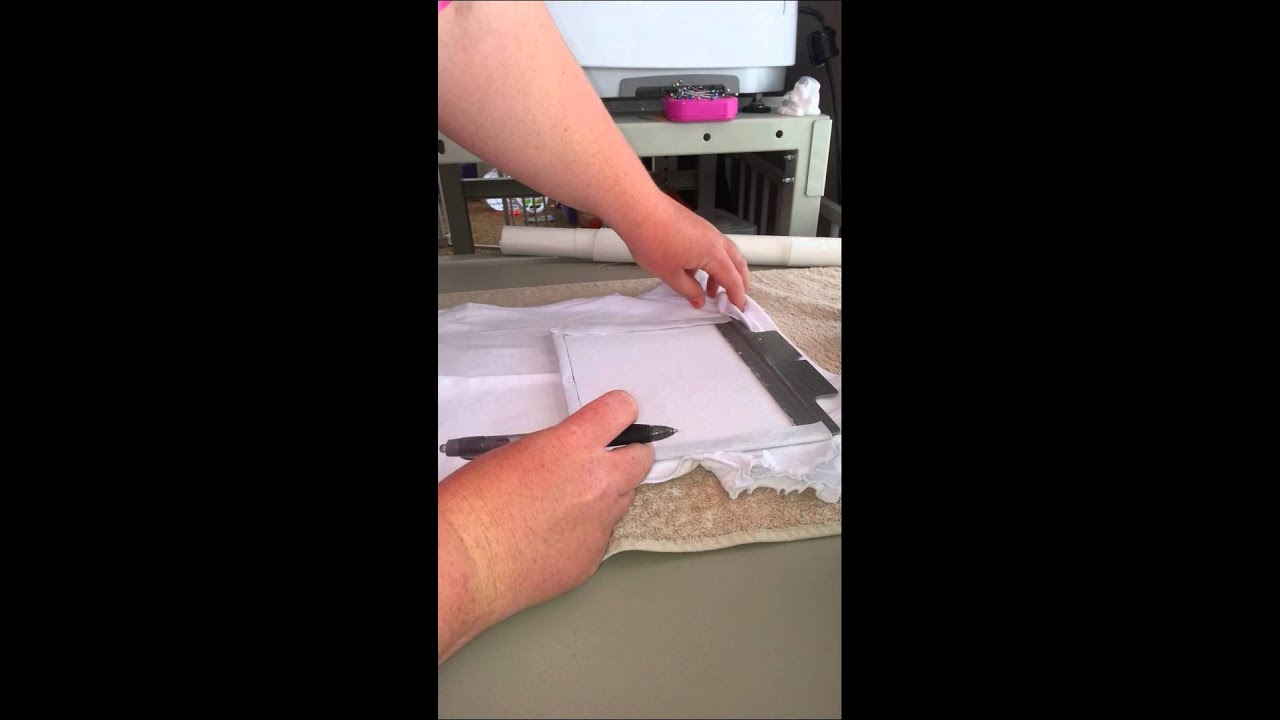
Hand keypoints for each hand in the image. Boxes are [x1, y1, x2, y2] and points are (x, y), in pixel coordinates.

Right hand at [437, 390, 653, 662]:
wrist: (465, 563)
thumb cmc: (474, 504)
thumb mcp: (514, 453)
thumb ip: (555, 451)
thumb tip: (568, 459)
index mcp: (574, 446)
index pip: (622, 410)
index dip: (618, 412)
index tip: (611, 418)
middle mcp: (598, 482)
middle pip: (641, 458)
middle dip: (628, 455)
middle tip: (605, 461)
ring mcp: (600, 524)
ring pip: (624, 499)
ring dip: (608, 495)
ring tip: (570, 504)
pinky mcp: (593, 558)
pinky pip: (601, 536)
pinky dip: (586, 532)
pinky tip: (554, 538)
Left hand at [615, 194, 750, 310]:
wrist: (640, 210)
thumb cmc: (653, 239)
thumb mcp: (670, 275)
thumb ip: (689, 290)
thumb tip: (699, 299)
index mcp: (714, 254)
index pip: (733, 279)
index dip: (737, 295)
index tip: (738, 307)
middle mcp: (715, 240)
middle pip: (737, 263)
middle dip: (739, 282)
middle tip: (734, 298)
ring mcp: (707, 230)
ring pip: (727, 253)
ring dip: (725, 271)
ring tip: (712, 288)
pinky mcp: (697, 224)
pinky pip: (714, 245)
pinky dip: (714, 260)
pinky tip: (696, 270)